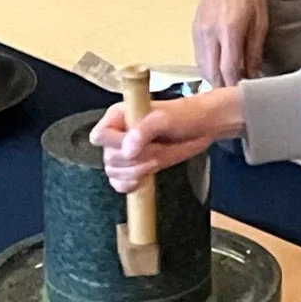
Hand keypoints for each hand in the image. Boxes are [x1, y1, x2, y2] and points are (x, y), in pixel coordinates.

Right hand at [89, 90, 244, 191]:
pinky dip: (128, 185)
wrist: (201, 127)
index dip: (114, 144)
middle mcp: (117, 135)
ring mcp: (125, 153)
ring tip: (156, 160)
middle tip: (157, 150)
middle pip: (109, 158)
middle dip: (134, 160)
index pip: (99, 136)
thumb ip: (144, 130)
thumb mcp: (165, 118)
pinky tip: (142, 180)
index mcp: (118, 117)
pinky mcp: (135, 167)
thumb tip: (128, 151)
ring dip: (136, 172)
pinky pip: (119, 183)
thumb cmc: (184, 116)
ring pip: (114, 172)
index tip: (135, 146)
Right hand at [194, 0, 269, 89]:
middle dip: (224, 88)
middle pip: (213, 74)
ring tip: (229, 86)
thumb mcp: (260, 22)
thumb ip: (254, 51)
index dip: (236, 88)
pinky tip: (218, 70)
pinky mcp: (194, 30)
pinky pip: (198, 58)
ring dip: (215, 80)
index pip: (229, 71)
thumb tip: (253, 75)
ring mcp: (199, 32)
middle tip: (237, 97)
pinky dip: (207, 68)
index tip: (245, 98)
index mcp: (229, 31)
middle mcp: (210, 34)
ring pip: (202, 68)